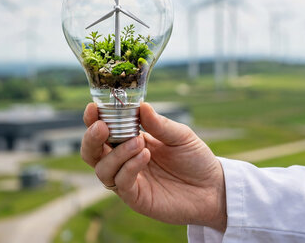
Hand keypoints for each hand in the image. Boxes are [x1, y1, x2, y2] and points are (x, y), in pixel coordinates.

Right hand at [81, 102, 226, 230]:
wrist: (213, 188)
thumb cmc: (195, 159)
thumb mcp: (180, 135)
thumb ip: (159, 124)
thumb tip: (141, 105)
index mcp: (130, 140)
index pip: (104, 130)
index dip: (94, 119)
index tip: (93, 107)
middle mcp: (123, 161)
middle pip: (92, 152)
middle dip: (91, 138)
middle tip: (102, 126)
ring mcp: (128, 180)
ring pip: (102, 169)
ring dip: (116, 153)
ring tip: (139, 142)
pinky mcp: (136, 198)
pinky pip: (121, 183)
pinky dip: (129, 167)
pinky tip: (145, 156)